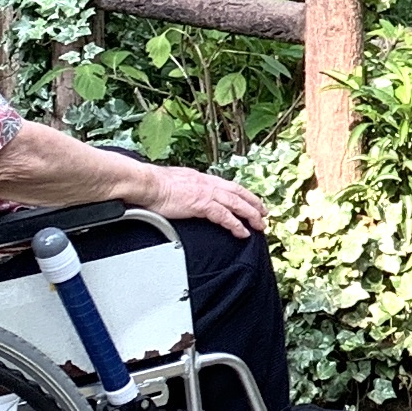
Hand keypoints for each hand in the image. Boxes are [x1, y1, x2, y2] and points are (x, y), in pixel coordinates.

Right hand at [147, 162, 267, 237]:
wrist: (147, 184)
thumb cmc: (154, 185)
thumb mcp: (176, 183)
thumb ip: (187, 188)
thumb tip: (187, 193)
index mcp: (202, 178)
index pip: (229, 185)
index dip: (243, 194)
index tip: (251, 201)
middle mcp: (208, 183)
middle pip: (238, 193)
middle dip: (254, 204)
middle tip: (264, 214)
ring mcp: (207, 193)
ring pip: (237, 204)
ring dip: (251, 215)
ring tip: (260, 225)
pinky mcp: (202, 204)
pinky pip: (225, 216)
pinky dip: (236, 225)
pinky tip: (242, 232)